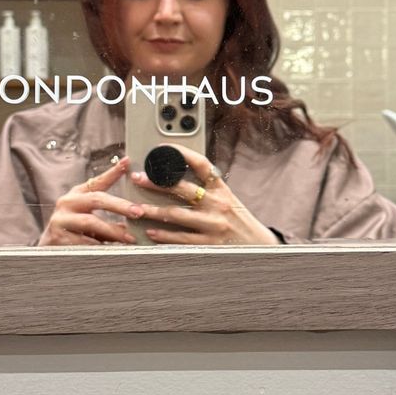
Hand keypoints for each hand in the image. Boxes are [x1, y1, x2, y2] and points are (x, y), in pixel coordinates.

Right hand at [38, 158, 143, 245]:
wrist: (46, 250)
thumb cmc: (73, 232)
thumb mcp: (89, 218)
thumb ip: (107, 216)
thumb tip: (134, 217)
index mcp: (77, 194)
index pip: (97, 181)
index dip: (113, 172)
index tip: (127, 162)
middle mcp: (67, 203)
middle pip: (96, 199)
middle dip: (120, 206)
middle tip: (138, 212)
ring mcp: (60, 219)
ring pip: (90, 222)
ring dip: (112, 230)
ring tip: (129, 238)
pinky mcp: (57, 237)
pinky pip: (82, 242)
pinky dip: (98, 246)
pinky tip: (110, 250)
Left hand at [129, 144, 278, 245]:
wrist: (260, 246)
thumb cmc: (237, 221)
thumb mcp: (227, 200)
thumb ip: (207, 190)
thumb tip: (176, 177)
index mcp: (220, 189)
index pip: (202, 165)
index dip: (182, 153)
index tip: (163, 148)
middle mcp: (217, 204)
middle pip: (182, 188)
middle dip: (156, 183)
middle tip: (138, 178)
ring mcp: (212, 225)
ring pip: (176, 215)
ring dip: (153, 211)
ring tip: (136, 209)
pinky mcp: (209, 245)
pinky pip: (181, 239)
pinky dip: (164, 236)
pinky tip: (151, 232)